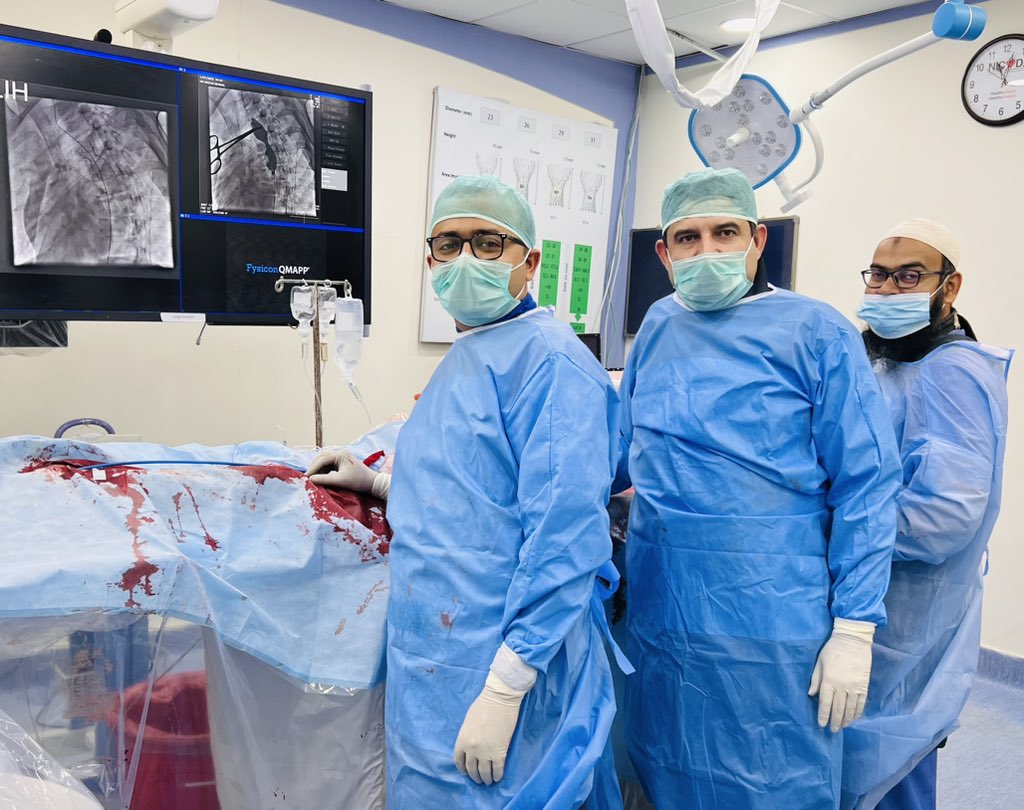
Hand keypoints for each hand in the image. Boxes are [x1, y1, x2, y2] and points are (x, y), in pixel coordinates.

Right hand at [306, 450, 390, 497]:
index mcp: (341, 454)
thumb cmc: (358, 481)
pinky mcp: (341, 464)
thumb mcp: (340, 481)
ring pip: (324, 462)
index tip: (305, 477)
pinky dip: (323, 472)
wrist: (372, 483)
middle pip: (322, 459)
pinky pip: (328, 466)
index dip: (313, 468)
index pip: (322, 459)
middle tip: (306, 478)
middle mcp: (340, 454)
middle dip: (314, 468)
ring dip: (318, 470)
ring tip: (312, 479)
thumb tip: (310, 480)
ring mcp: (341, 458)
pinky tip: (320, 478)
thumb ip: (324, 479)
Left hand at [453, 672, 526, 784]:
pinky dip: (497, 775)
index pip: (458, 760)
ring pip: (484, 772)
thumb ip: (467, 735)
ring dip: (486, 779)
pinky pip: (497, 769)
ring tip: (488, 781)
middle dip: (475, 777)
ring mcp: (486, 752)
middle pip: (471, 769)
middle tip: (479, 780)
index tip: (466, 772)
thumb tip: (470, 745)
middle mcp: (472, 749)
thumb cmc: (483, 705)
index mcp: (462, 740)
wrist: (500, 699)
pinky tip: (498, 777)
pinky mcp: (500, 752)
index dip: (462, 769)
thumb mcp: (468, 721)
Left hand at [808, 618, 874, 732]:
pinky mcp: (864, 685)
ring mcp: (854, 686)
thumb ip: (815, 679)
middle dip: (835, 721)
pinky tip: (855, 717)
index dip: (823, 715)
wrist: (853, 640)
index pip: (825, 703)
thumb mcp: (819, 662)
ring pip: (850, 708)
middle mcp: (841, 686)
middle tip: (833, 730)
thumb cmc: (832, 649)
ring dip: (847, 719)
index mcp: (828, 680)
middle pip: (838, 709)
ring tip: (843, 726)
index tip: (821, 724)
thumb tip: (811, 694)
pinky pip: (861, 702)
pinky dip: (858, 712)